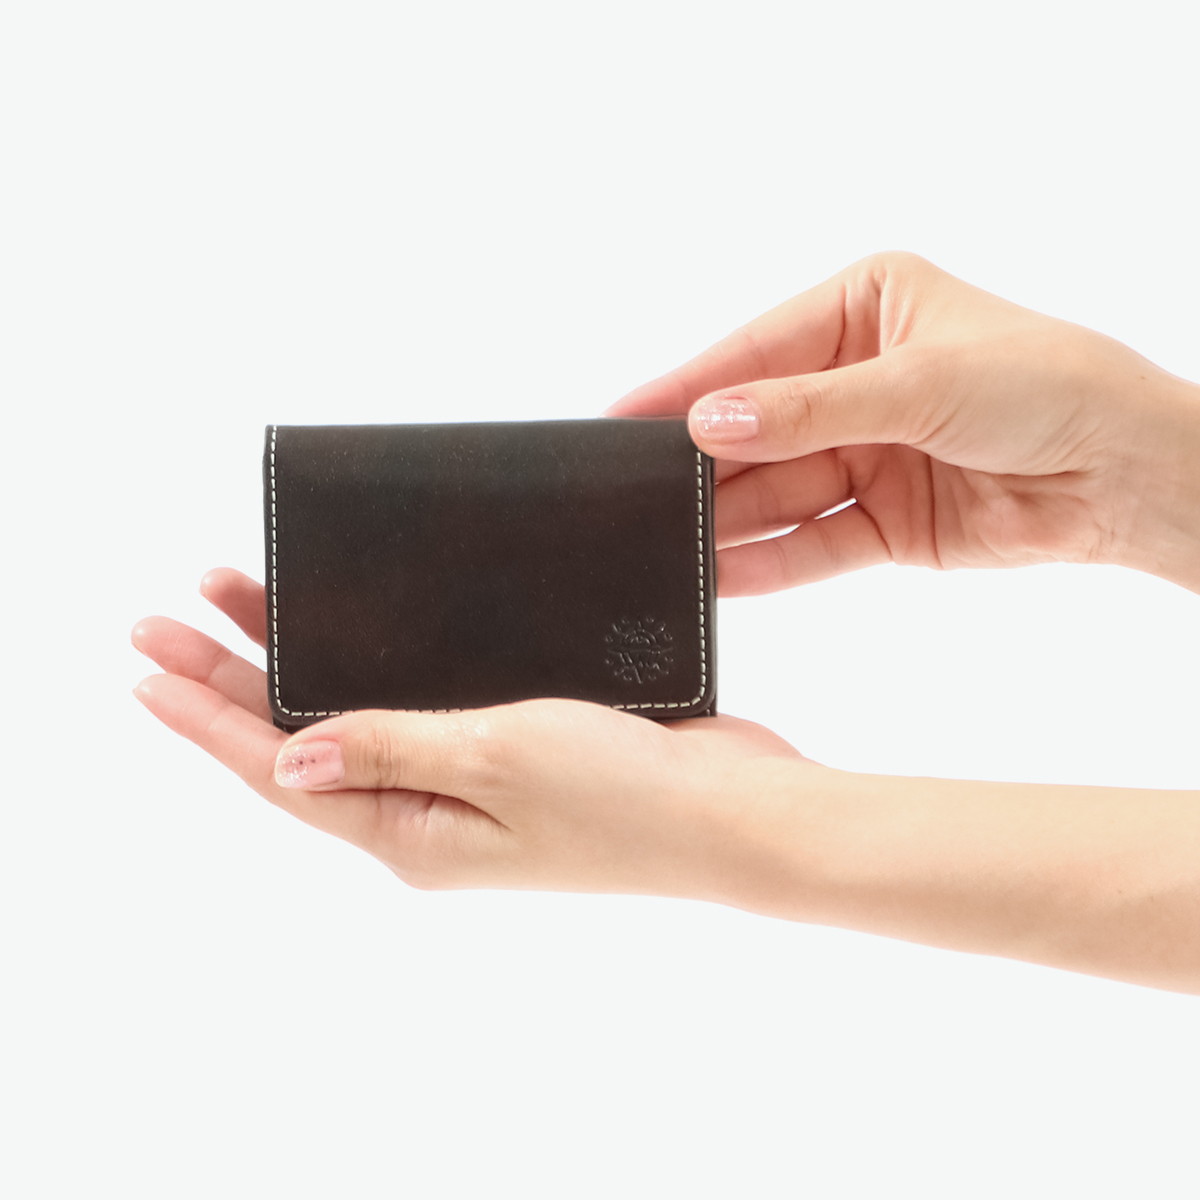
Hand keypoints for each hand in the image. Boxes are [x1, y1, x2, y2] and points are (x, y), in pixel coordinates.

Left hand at [132, 569, 807, 896]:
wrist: (732, 815)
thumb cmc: (627, 797)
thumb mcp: (495, 760)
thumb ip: (388, 748)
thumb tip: (285, 756)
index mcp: (410, 831)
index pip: (278, 769)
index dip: (205, 718)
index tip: (143, 667)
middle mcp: (427, 816)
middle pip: (303, 740)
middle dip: (229, 677)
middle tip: (164, 613)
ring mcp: (470, 788)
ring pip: (356, 717)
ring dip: (297, 664)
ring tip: (239, 602)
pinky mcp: (512, 756)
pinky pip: (415, 710)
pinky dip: (372, 671)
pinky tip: (357, 638)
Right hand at [608, 251, 1199, 593]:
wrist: (1128, 473)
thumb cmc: (1045, 385)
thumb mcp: (916, 381)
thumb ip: (806, 410)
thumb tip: (711, 423)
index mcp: (865, 309)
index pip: (757, 351)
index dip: (690, 386)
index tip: (623, 415)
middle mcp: (859, 379)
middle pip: (762, 427)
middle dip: (707, 463)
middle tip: (637, 493)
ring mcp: (870, 452)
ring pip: (782, 490)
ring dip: (732, 519)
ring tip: (670, 544)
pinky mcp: (886, 519)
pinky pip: (815, 540)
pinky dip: (773, 561)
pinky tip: (723, 574)